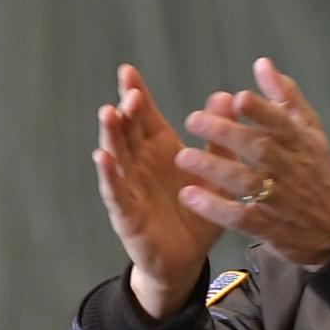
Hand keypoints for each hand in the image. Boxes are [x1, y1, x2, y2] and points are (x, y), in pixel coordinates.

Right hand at [92, 64, 223, 319]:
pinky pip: (115, 191)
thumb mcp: (214, 175)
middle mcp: (139, 164)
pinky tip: (102, 158)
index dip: (135, 94)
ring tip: (109, 113)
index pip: (144, 117)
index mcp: (160, 151)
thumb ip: (218, 140)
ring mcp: (129, 187)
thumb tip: (226, 97)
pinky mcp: (126, 213)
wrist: (187, 258)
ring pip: (116, 156)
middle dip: (126, 110)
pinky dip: (108, 175)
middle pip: (127, 131)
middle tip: (131, 93)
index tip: (128, 71)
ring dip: (111, 135)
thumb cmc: (197, 212)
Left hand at [176, 58, 329, 270]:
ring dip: (214, 169)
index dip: (261, 111)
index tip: (237, 99)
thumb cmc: (317, 173)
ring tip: (183, 156)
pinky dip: (215, 208)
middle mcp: (293, 170)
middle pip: (261, 150)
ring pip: (248, 183)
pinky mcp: (270, 228)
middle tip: (194, 121)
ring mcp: (282, 200)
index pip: (283, 123)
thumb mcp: (311, 133)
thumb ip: (286, 99)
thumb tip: (262, 64)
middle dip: (227, 134)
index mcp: (302, 144)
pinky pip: (241, 217)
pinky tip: (191, 195)